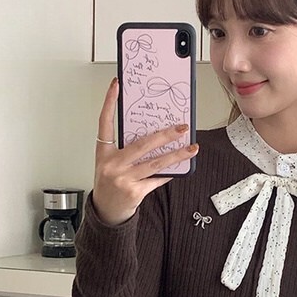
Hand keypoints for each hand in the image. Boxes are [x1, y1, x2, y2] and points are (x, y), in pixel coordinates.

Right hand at [92, 78, 198, 225]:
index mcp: (104, 153)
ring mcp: (123, 179)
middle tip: (181, 127)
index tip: (116, 85)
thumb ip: (126, 150)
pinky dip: (169, 173)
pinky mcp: (134, 192)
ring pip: (155, 163)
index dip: (109, 102)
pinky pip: (157, 179)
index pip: (105, 122)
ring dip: (176, 155)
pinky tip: (180, 167)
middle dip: (164, 135)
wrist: (106, 211)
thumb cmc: (109, 183)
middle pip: (142, 144)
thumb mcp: (111, 163)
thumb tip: (155, 135)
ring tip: (192, 148)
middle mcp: (112, 164)